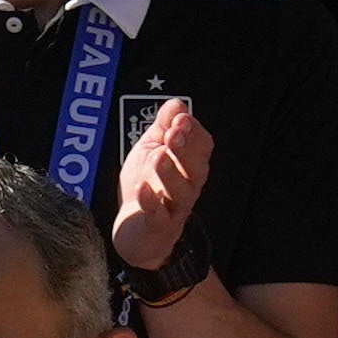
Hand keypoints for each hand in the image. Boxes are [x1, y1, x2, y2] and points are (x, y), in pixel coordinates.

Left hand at [111, 93, 215, 277]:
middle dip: (186, 149)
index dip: (194, 132)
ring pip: (180, 192)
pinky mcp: (156, 227)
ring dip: (171, 172)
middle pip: (196, 168)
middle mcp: (188, 187)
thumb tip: (176, 104)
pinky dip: (151, 203)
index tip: (180, 118)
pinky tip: (143, 189)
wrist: (135, 233)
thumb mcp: (152, 150)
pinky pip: (158, 216)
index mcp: (189, 166)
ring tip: (159, 157)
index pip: (202, 147)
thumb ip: (162, 127)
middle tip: (172, 134)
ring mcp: (173, 209)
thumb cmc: (147, 187)